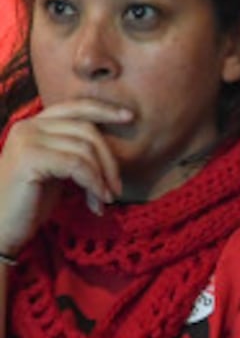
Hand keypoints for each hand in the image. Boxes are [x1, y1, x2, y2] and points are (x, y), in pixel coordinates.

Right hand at [0, 100, 129, 256]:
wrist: (0, 230)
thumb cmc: (30, 202)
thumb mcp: (57, 169)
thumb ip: (75, 149)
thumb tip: (113, 142)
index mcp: (33, 124)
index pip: (76, 107)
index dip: (104, 110)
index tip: (130, 117)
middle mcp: (27, 126)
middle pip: (87, 130)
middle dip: (109, 160)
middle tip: (117, 188)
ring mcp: (27, 140)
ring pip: (85, 149)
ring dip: (102, 178)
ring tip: (105, 200)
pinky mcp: (30, 158)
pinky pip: (78, 165)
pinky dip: (93, 184)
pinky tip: (96, 203)